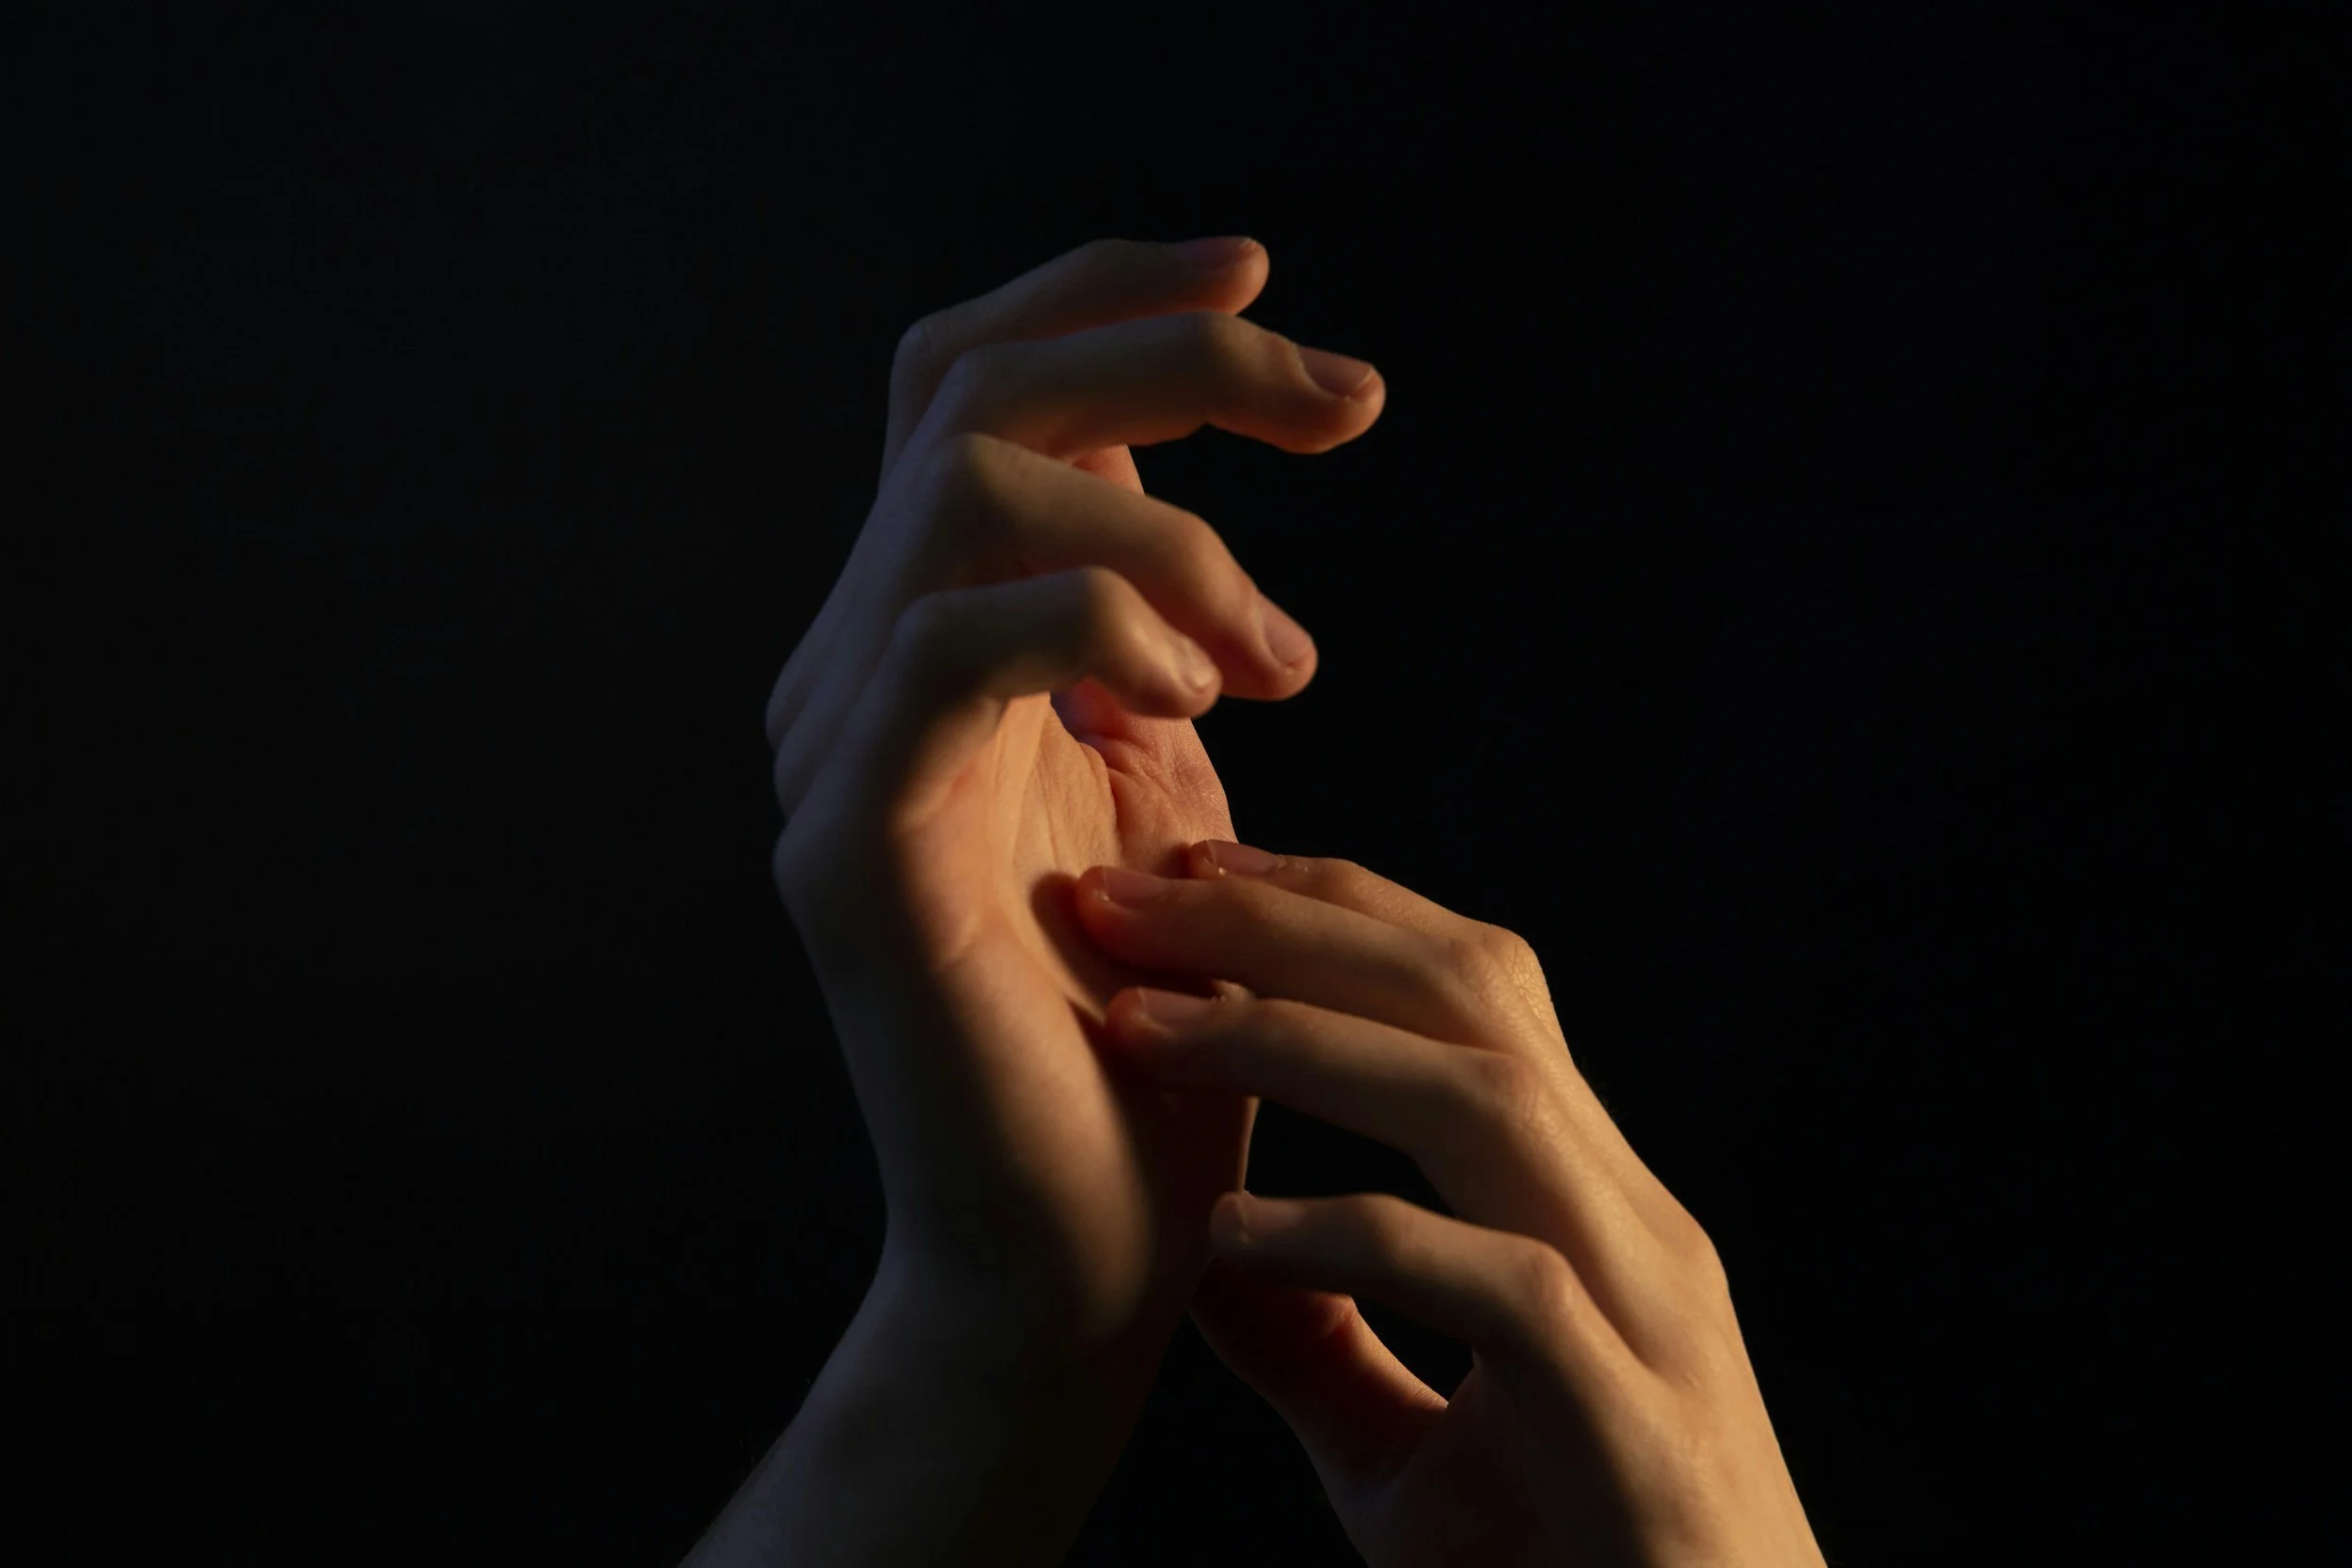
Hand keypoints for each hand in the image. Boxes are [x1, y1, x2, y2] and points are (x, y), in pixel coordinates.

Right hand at [765, 237, 1387, 1351]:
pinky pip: (949, 643)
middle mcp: (853, 671)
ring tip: (1277, 659)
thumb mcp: (1168, 807)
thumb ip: (1152, 660)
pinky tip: (1205, 701)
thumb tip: (1201, 552)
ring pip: (961, 486)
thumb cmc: (1152, 1049)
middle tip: (1349, 406)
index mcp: (924, 649)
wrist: (1079, 1265)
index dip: (1106, 303)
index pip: (970, 390)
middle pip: (960, 386)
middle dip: (1167, 356)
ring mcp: (834, 752)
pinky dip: (1095, 624)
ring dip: (1162, 529)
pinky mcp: (850, 847)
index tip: (1273, 291)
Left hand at [1072, 842, 1828, 1566]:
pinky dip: (1358, 1237)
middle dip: (1292, 925)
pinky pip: (1501, 1288)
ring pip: (1490, 1103)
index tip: (1186, 881)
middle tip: (1124, 900)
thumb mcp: (1402, 1454)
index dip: (1332, 909)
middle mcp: (1630, 1227)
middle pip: (1475, 998)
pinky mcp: (1636, 1432)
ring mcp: (1647, 1319)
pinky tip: (1232, 1234)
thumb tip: (1199, 1254)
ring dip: (1303, 1042)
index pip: (1472, 992)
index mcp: (1585, 1208)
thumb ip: (1317, 1344)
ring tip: (1143, 1028)